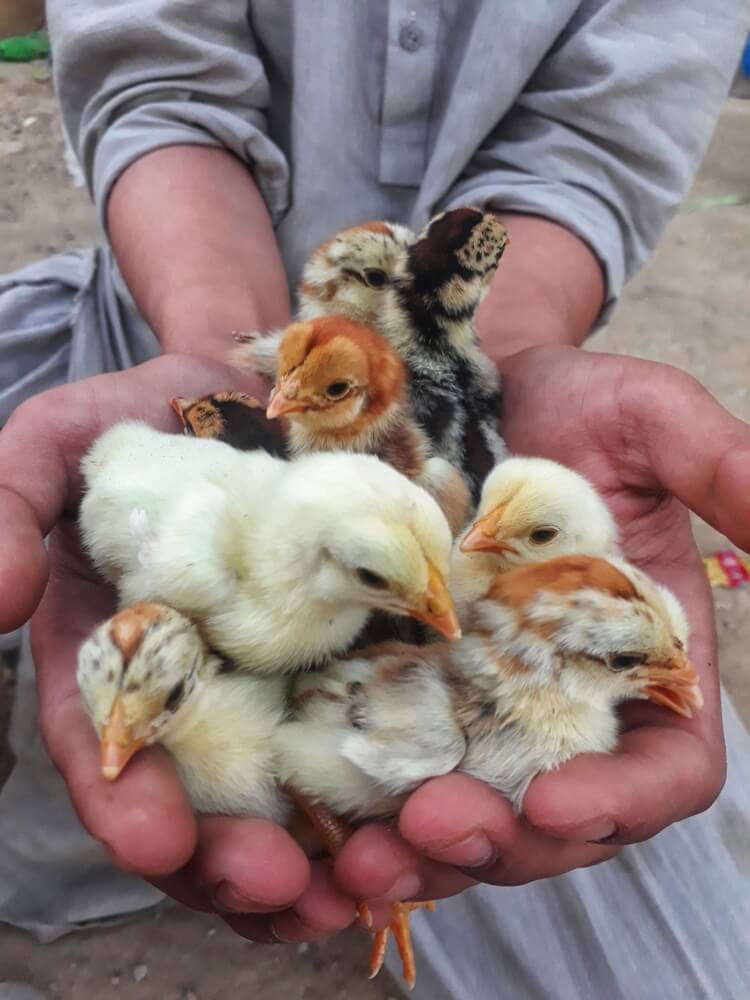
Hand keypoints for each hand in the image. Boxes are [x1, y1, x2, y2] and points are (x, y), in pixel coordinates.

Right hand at [0, 355, 356, 942]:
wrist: (246, 382)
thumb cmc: (143, 413)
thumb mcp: (56, 445)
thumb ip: (6, 509)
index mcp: (112, 657)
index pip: (104, 747)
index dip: (122, 801)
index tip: (154, 842)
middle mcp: (193, 686)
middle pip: (201, 796)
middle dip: (230, 857)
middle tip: (278, 889)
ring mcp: (274, 675)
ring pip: (285, 791)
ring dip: (315, 854)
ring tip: (352, 891)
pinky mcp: (349, 651)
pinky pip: (365, 732)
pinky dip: (381, 786)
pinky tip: (410, 826)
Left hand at [333, 345, 749, 907]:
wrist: (472, 385)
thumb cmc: (573, 405)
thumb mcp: (653, 420)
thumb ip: (724, 468)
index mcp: (646, 661)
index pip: (669, 769)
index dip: (628, 802)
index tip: (560, 800)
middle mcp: (568, 701)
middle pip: (559, 817)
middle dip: (507, 841)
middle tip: (435, 827)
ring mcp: (485, 702)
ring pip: (474, 812)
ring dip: (426, 851)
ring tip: (365, 858)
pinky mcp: (411, 687)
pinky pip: (397, 768)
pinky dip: (366, 808)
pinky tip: (324, 823)